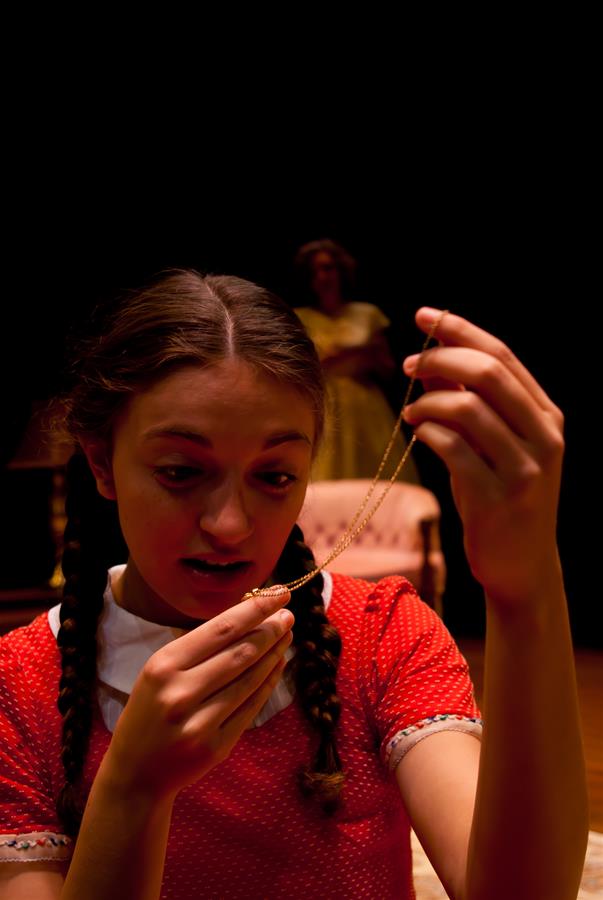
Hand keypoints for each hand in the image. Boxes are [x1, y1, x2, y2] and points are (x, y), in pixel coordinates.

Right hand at [102, 588, 292, 799]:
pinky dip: (267, 683)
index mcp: (163, 665)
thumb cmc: (149, 711)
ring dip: (274, 654)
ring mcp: (199, 723)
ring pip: (249, 679)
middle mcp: (180, 693)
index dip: (255, 609)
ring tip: (286, 637)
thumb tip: (247, 617)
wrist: (135, 773)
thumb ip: (198, 648)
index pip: (220, 629)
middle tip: (289, 615)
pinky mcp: (215, 747)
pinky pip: (250, 707)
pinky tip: (277, 666)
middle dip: (270, 630)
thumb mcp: (159, 671)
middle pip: (240, 652)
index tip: (279, 594)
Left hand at [402, 308, 563, 609]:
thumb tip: (431, 358)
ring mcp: (526, 469)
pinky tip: (418, 432)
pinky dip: (429, 431)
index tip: (424, 315)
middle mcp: (544, 437)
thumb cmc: (499, 497)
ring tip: (412, 410)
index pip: (503, 355)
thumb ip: (466, 401)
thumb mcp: (489, 445)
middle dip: (441, 358)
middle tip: (410, 364)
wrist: (520, 566)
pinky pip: (454, 448)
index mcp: (546, 416)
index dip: (460, 330)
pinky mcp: (499, 498)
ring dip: (428, 400)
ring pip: (468, 408)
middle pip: (488, 373)